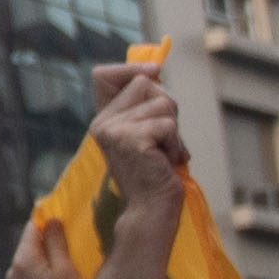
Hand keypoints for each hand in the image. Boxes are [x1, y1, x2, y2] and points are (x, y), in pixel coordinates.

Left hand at [7, 213, 90, 278]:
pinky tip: (61, 276)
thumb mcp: (66, 268)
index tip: (65, 221)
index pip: (32, 228)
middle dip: (50, 240)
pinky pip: (33, 271)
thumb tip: (51, 220)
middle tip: (71, 243)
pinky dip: (46, 268)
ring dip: (49, 255)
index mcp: (23, 260)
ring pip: (33, 257)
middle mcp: (14, 269)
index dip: (48, 221)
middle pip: (31, 242)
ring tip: (69, 261)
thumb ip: (56, 242)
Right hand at [86, 63, 188, 215]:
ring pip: (162, 102)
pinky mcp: (131, 139)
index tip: (154, 71)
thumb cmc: (155, 174)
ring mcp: (113, 130)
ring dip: (174, 130)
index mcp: (102, 120)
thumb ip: (144, 105)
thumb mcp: (146, 133)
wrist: (151, 211)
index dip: (130, 67)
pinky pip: (168, 124)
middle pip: (145, 83)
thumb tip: (154, 69)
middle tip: (163, 139)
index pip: (103, 75)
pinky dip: (176, 144)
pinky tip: (167, 163)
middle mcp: (102, 123)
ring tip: (165, 154)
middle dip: (166, 107)